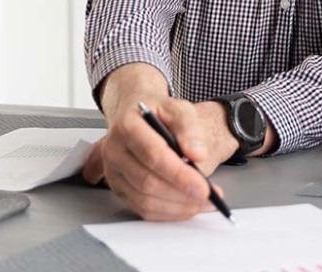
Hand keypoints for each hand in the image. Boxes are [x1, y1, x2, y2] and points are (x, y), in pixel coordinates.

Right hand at [82, 66, 238, 219]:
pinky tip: (185, 207)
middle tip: (207, 197)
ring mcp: (113, 171)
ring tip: (201, 202)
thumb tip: (197, 154)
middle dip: (181, 194)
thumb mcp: (178, 108)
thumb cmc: (157, 112)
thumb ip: (189, 128)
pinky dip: (167, 212)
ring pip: (144, 200)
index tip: (203, 187)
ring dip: (176, 207)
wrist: (135, 115)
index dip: (180, 175)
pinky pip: (141, 208)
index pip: (154, 156)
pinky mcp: (117, 187)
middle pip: (148, 182)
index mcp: (128, 126)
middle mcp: (114, 150)